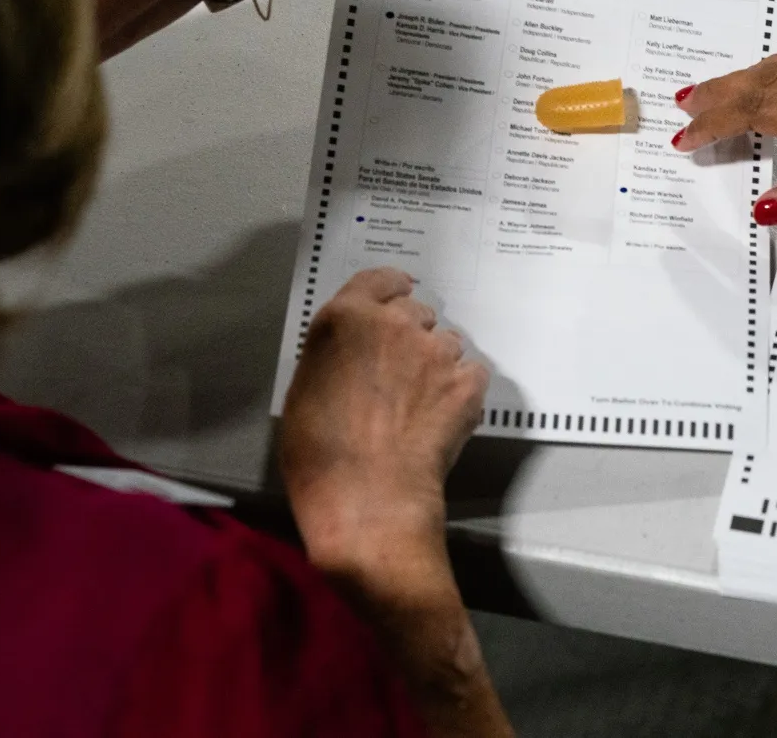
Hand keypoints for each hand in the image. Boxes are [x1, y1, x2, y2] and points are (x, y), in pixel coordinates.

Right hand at [279, 267, 487, 598]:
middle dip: (412, 334)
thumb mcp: (303, 391)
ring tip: (422, 402)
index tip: (396, 298)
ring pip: (446, 344)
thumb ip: (333, 356)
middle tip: (401, 371)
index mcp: (346, 318)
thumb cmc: (319, 454)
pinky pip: (472, 373)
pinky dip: (462, 389)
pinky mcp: (467, 383)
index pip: (379, 280)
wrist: (367, 497)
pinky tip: (445, 415)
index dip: (391, 289)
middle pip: (416, 312)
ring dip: (437, 363)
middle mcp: (395, 324)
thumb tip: (351, 356)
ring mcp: (436, 352)